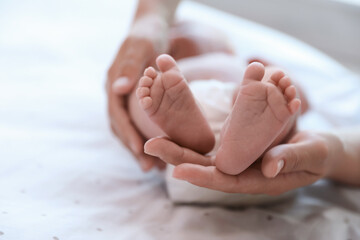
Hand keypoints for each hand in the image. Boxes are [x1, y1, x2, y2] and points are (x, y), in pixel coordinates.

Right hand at [106, 35, 165, 171]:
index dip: (127, 133)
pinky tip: (158, 149)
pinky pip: (137, 123)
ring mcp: (124, 99)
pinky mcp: (134, 101)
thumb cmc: (147, 35)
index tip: (139, 150)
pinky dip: (145, 137)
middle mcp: (116, 94)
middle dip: (133, 148)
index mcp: (113, 84)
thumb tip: (118, 89)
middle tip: (148, 168)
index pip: (117, 115)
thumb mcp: (141, 46)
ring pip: (128, 129)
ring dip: (139, 148)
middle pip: (121, 127)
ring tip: (153, 167)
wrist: (150, 29)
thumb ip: (130, 66)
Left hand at [144, 131, 330, 194]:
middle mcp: (242, 172)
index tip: (177, 171)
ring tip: (154, 137)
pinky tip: (175, 130)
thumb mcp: (310, 154)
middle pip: (206, 168)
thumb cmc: (315, 154)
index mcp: (257, 180)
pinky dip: (193, 139)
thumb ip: (292, 158)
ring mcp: (237, 160)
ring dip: (179, 147)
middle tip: (150, 145)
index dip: (201, 176)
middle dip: (178, 158)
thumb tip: (270, 166)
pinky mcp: (237, 148)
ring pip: (204, 157)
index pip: (225, 181)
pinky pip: (212, 146)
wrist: (315, 148)